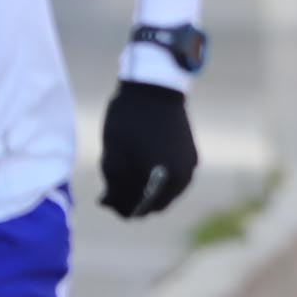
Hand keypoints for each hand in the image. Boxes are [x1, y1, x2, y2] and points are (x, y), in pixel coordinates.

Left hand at [98, 82, 197, 218]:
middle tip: (113, 190)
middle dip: (133, 201)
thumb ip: (113, 185)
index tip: (104, 200)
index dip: (119, 208)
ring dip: (147, 192)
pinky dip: (159, 180)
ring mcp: (189, 169)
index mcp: (159, 180)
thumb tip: (111, 204)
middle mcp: (179, 180)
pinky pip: (174, 180)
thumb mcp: (113, 155)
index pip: (137, 209)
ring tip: (127, 176)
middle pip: (154, 205)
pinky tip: (144, 167)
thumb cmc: (129, 120)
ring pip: (166, 194)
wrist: (155, 87)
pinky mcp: (192, 157)